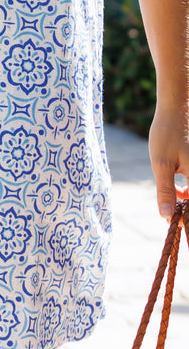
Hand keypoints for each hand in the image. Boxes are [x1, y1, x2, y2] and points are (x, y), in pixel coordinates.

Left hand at [149, 100, 188, 217]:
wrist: (176, 107)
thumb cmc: (168, 132)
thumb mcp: (161, 163)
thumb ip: (166, 191)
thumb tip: (166, 217)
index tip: (185, 241)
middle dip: (187, 213)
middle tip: (175, 222)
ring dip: (186, 201)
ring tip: (175, 207)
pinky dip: (188, 191)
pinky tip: (179, 191)